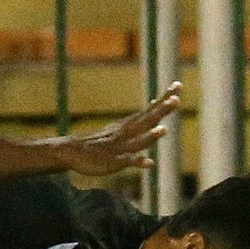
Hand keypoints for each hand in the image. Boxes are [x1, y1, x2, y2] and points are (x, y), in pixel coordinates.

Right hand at [55, 82, 181, 176]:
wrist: (71, 151)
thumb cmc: (98, 141)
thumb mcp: (119, 127)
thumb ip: (139, 119)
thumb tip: (155, 103)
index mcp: (129, 125)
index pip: (150, 110)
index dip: (164, 99)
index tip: (178, 85)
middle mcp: (126, 133)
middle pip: (147, 120)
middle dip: (161, 111)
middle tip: (176, 99)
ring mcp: (119, 147)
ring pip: (138, 140)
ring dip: (150, 135)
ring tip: (163, 130)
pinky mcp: (112, 162)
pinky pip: (126, 161)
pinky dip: (137, 161)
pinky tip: (148, 163)